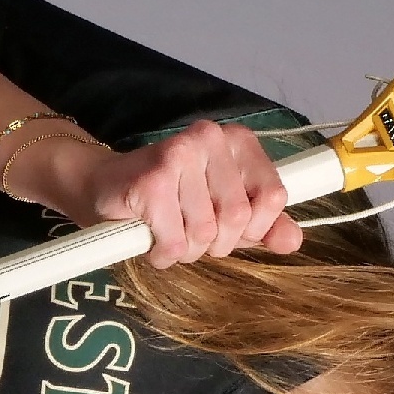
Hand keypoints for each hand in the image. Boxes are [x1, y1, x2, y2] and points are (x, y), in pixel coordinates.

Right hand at [10, 119, 300, 264]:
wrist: (100, 186)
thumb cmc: (168, 199)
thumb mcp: (221, 209)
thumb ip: (261, 224)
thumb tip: (293, 241)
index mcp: (236, 141)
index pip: (274, 195)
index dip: (256, 227)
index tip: (230, 229)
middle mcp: (210, 139)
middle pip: (238, 217)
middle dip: (216, 243)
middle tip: (191, 235)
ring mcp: (180, 156)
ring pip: (205, 233)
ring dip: (186, 249)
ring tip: (168, 234)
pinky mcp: (151, 181)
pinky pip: (174, 241)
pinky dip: (163, 254)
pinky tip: (151, 240)